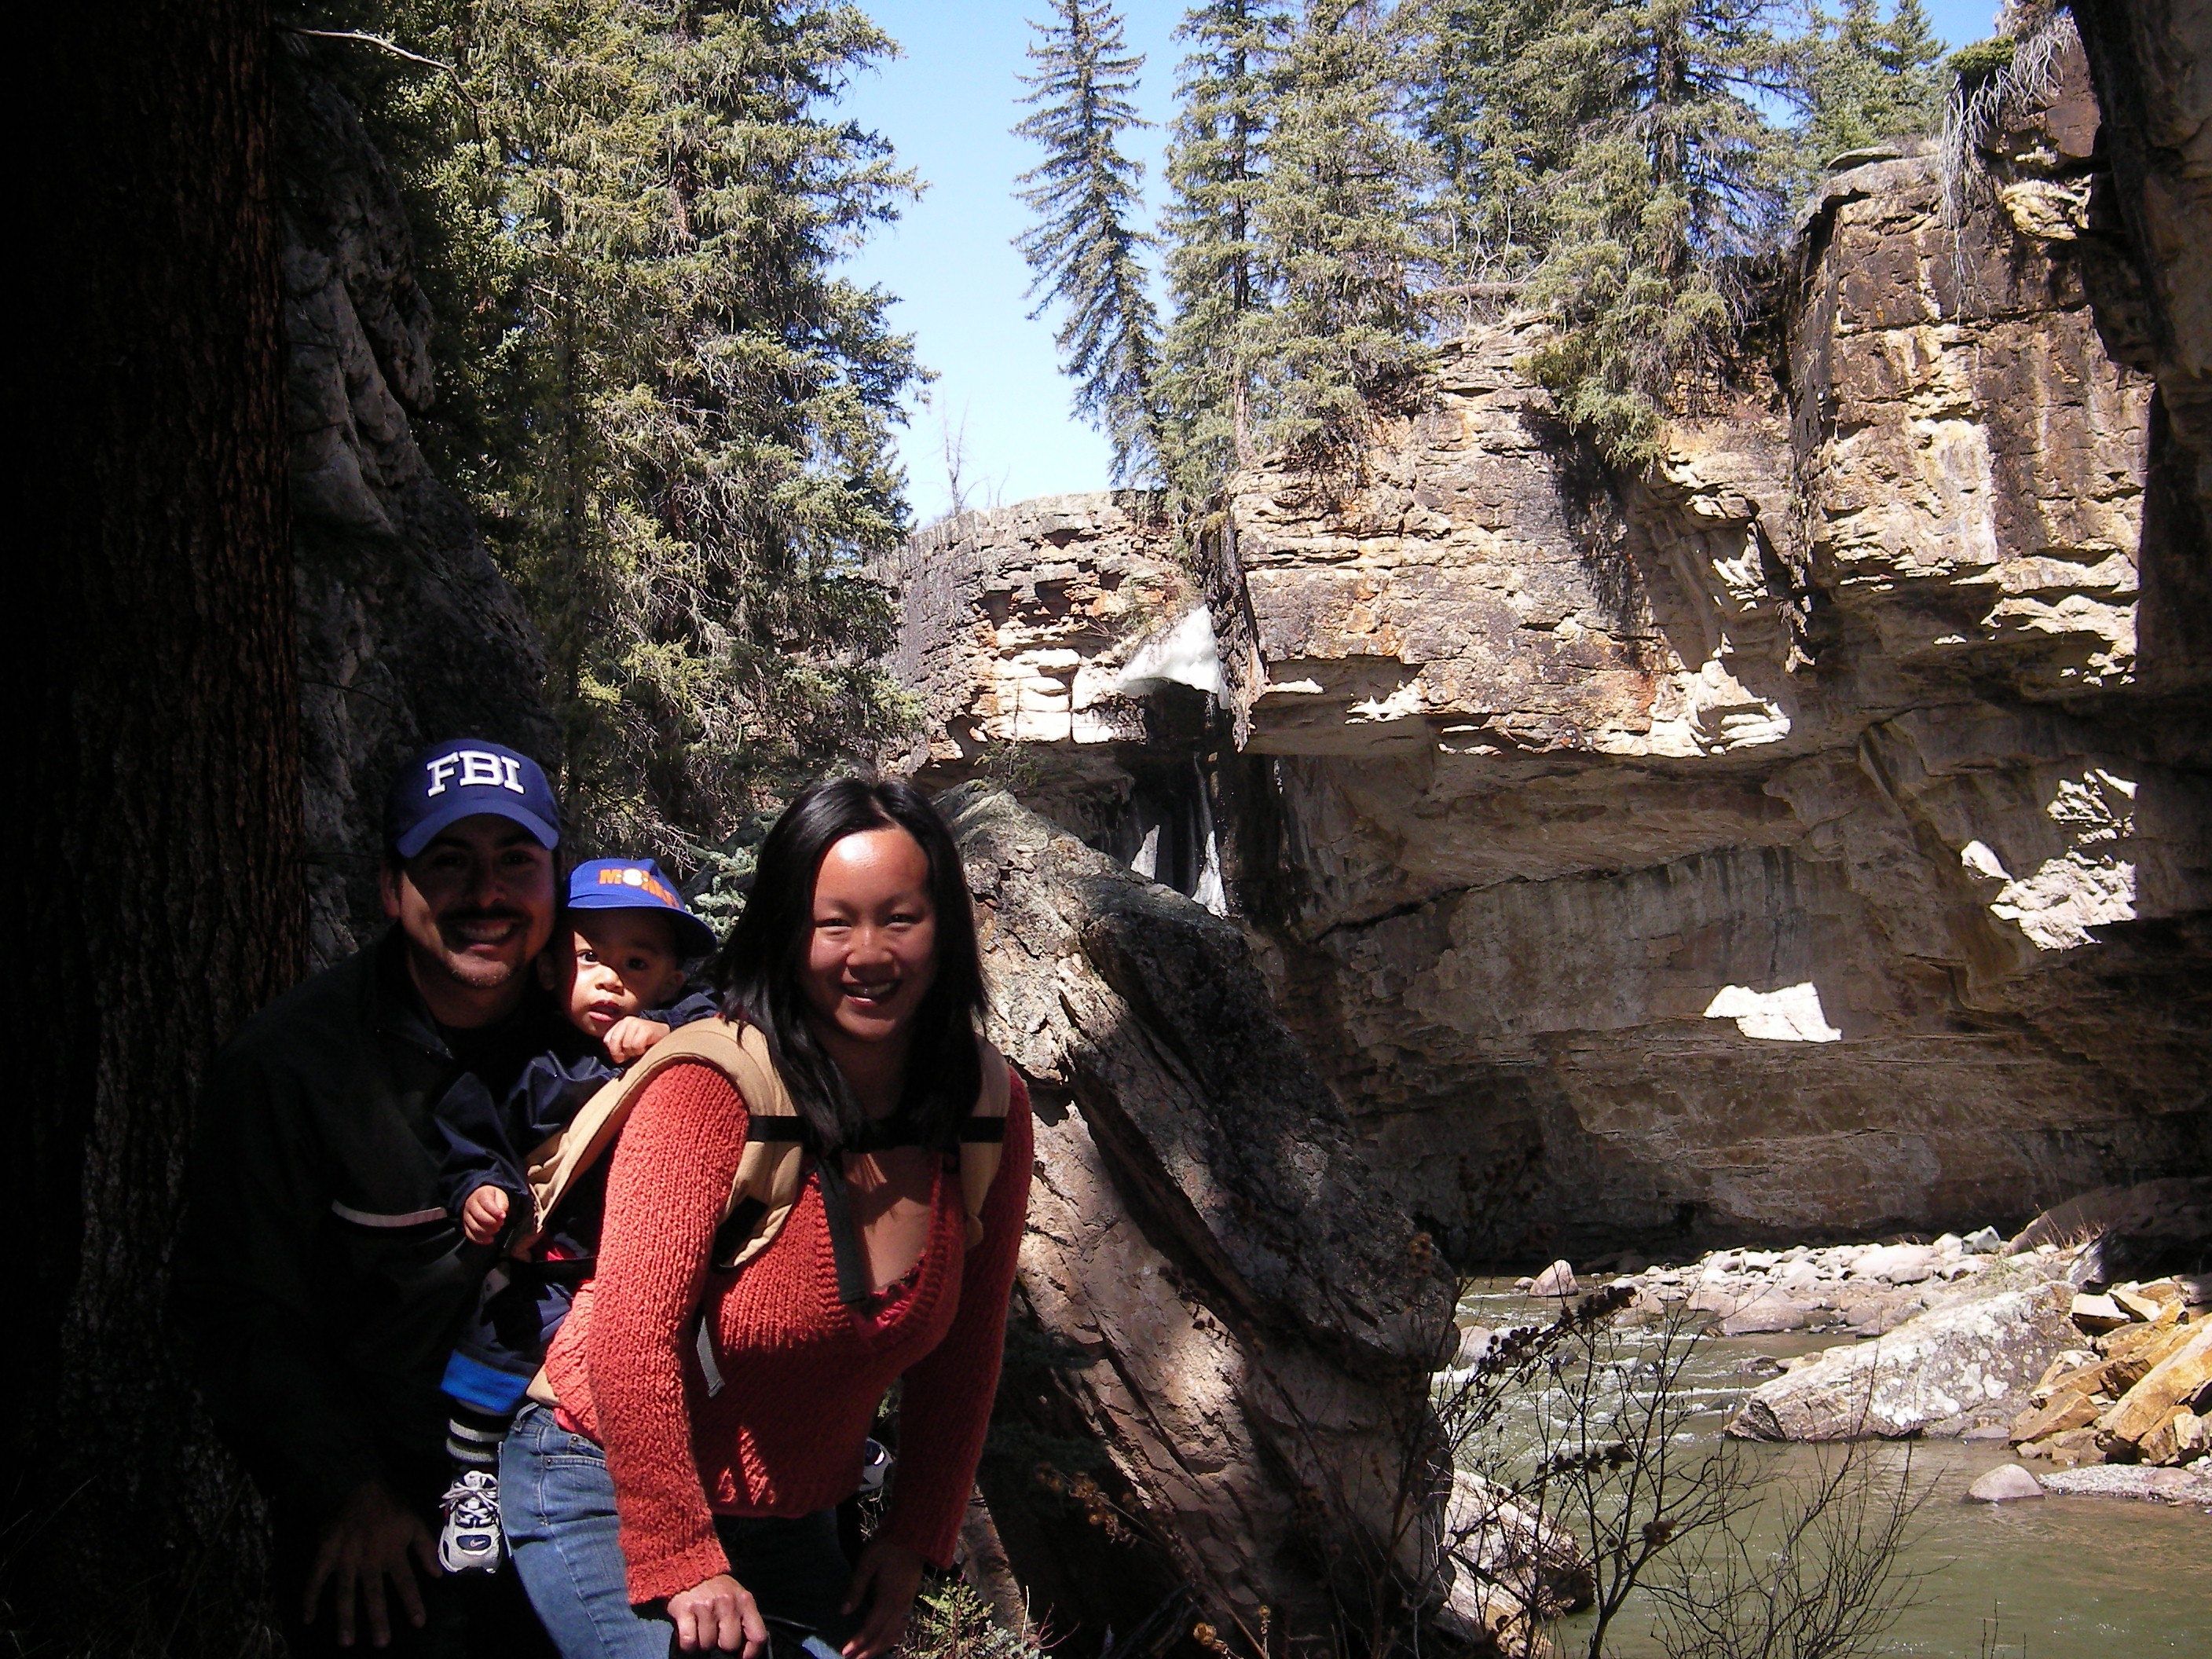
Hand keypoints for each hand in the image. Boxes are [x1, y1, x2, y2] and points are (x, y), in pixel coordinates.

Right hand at [302, 1478, 438, 1647]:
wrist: (359, 1485)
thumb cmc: (390, 1507)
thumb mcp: (415, 1523)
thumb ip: (426, 1549)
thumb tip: (437, 1575)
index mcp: (392, 1553)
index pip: (406, 1583)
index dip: (413, 1603)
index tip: (418, 1623)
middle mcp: (369, 1560)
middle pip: (374, 1594)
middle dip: (378, 1619)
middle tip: (381, 1643)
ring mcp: (345, 1559)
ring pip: (345, 1593)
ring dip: (346, 1618)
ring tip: (346, 1642)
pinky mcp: (325, 1554)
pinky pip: (315, 1579)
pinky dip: (310, 1598)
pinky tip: (308, 1618)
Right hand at [460, 1185, 510, 1245]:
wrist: (479, 1198)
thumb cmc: (492, 1197)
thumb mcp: (500, 1195)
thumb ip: (502, 1203)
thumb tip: (502, 1213)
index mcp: (480, 1195)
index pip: (486, 1204)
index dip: (496, 1212)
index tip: (503, 1216)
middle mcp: (470, 1206)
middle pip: (480, 1217)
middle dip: (493, 1222)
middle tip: (501, 1223)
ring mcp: (466, 1217)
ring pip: (475, 1228)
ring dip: (489, 1231)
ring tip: (497, 1228)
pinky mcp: (465, 1226)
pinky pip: (471, 1235)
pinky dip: (481, 1240)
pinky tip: (491, 1239)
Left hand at [604, 1017, 671, 1062]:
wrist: (668, 1039)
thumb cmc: (646, 1044)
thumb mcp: (628, 1043)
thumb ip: (617, 1045)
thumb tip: (610, 1052)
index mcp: (621, 1023)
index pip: (607, 1040)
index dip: (615, 1051)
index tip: (624, 1055)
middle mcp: (627, 1020)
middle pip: (614, 1042)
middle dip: (622, 1053)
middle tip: (633, 1053)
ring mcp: (636, 1023)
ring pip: (626, 1045)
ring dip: (634, 1052)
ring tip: (642, 1049)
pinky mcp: (645, 1029)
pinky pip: (636, 1046)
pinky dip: (641, 1051)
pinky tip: (647, 1047)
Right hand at [667, 1572, 765, 1654]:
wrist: (689, 1567)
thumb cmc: (716, 1588)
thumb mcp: (737, 1596)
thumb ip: (744, 1618)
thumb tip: (745, 1649)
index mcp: (745, 1601)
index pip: (758, 1636)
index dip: (751, 1653)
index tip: (742, 1657)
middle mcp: (728, 1603)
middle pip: (730, 1645)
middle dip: (721, 1645)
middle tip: (716, 1634)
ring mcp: (706, 1606)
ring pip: (707, 1645)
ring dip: (702, 1642)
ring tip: (701, 1627)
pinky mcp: (686, 1610)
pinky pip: (689, 1642)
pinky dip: (687, 1644)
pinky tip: (689, 1630)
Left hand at [840, 1540, 924, 1658]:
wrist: (915, 1534)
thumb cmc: (887, 1545)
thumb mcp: (866, 1562)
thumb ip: (855, 1588)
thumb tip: (844, 1612)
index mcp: (889, 1597)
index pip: (871, 1628)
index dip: (858, 1642)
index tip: (845, 1651)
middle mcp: (900, 1604)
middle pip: (885, 1636)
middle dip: (869, 1651)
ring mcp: (908, 1602)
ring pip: (896, 1633)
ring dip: (881, 1647)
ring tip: (866, 1655)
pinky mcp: (911, 1598)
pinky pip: (903, 1625)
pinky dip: (893, 1637)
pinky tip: (885, 1639)